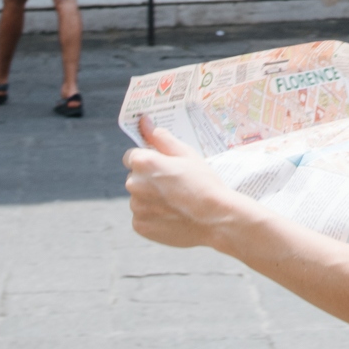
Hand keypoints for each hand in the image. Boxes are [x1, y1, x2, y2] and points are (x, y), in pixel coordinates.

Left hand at [125, 118, 250, 249]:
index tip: (164, 168)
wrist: (215, 218)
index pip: (132, 156)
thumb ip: (162, 138)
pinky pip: (142, 217)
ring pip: (139, 199)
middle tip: (175, 186)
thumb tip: (145, 122)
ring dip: (151, 199)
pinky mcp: (140, 226)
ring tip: (176, 203)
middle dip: (150, 180)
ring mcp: (136, 207)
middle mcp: (134, 184)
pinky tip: (172, 216)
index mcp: (143, 162)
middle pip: (135, 178)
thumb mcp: (186, 154)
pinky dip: (153, 217)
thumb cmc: (203, 182)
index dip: (149, 160)